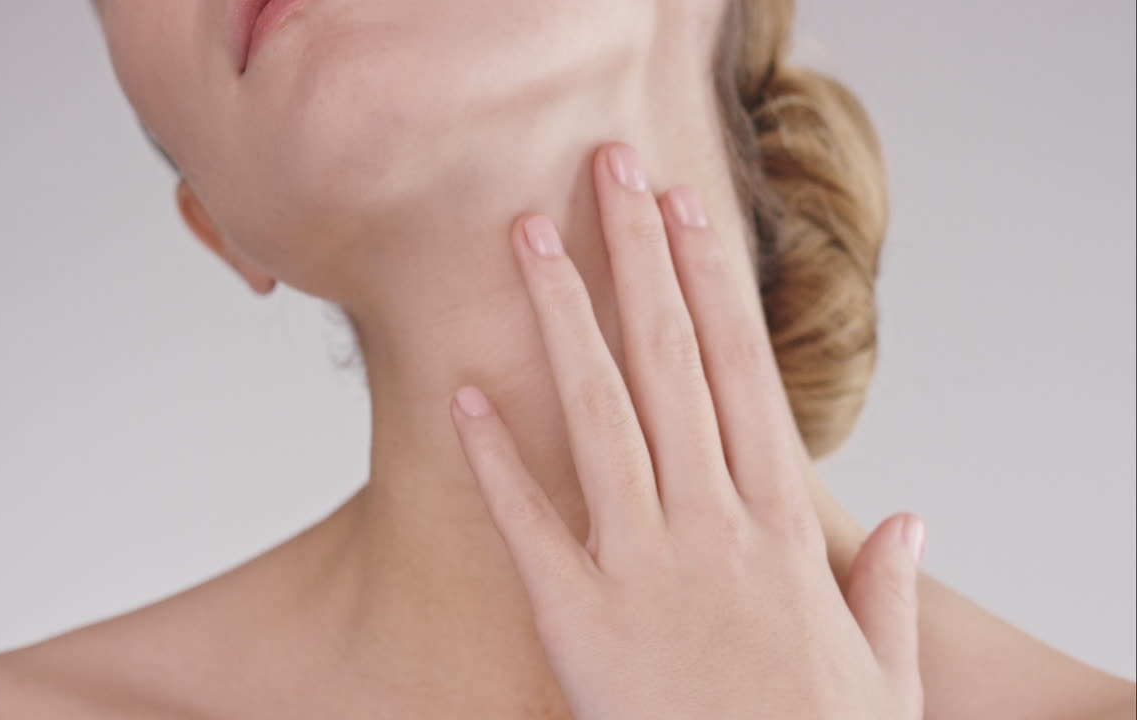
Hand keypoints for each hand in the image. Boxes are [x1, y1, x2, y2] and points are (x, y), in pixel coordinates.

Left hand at [448, 142, 926, 718]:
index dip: (710, 283)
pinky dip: (495, 457)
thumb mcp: (882, 673)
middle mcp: (711, 524)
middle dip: (637, 257)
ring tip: (529, 238)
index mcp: (781, 528)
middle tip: (608, 173)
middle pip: (669, 362)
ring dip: (562, 318)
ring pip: (598, 414)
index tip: (688, 213)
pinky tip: (464, 392)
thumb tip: (913, 521)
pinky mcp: (576, 620)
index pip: (742, 371)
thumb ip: (889, 587)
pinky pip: (528, 523)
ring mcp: (641, 566)